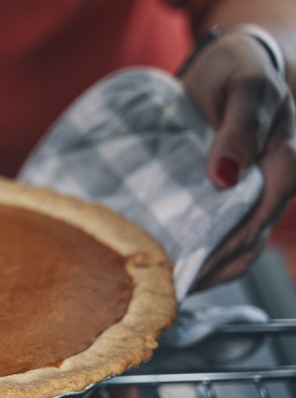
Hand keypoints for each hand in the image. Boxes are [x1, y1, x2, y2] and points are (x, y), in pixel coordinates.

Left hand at [180, 27, 295, 291]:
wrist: (225, 65)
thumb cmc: (240, 72)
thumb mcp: (245, 89)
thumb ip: (240, 128)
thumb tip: (225, 175)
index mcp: (283, 166)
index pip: (255, 222)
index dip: (222, 250)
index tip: (187, 270)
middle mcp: (266, 189)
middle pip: (242, 244)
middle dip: (207, 269)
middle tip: (164, 287)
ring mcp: (242, 195)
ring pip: (228, 245)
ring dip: (198, 266)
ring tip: (159, 284)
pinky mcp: (218, 196)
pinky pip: (209, 230)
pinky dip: (189, 247)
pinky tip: (160, 258)